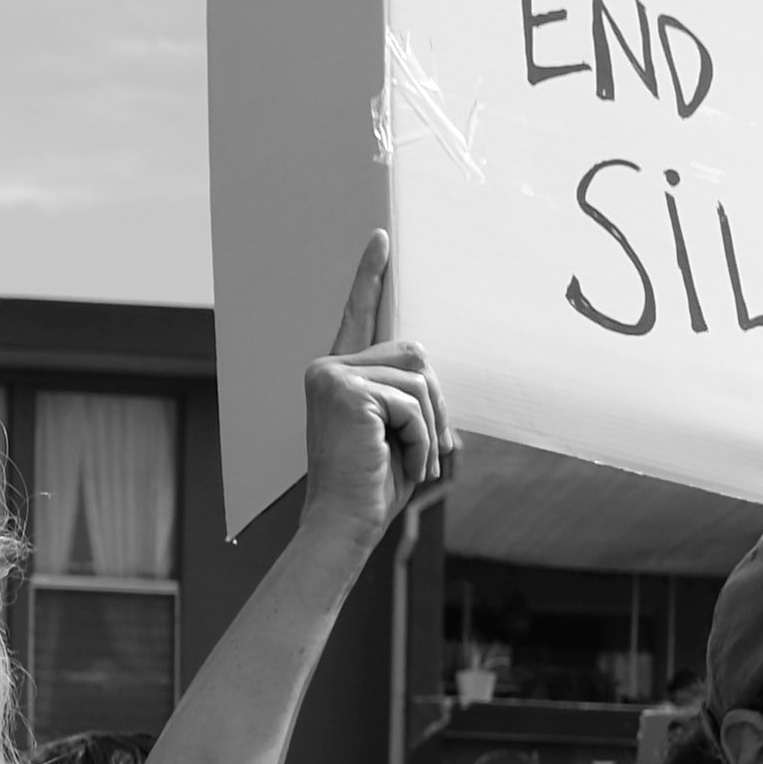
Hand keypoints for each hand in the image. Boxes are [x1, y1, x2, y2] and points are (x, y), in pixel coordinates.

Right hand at [300, 235, 451, 569]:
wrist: (342, 525)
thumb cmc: (370, 488)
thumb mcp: (396, 432)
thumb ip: (406, 395)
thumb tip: (427, 371)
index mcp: (338, 375)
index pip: (359, 317)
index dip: (370, 277)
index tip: (381, 239)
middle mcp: (328, 367)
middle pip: (414, 354)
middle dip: (434, 404)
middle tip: (427, 449)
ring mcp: (332, 375)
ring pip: (418, 378)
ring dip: (429, 426)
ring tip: (410, 461)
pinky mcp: (345, 390)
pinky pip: (411, 402)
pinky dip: (420, 438)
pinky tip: (401, 463)